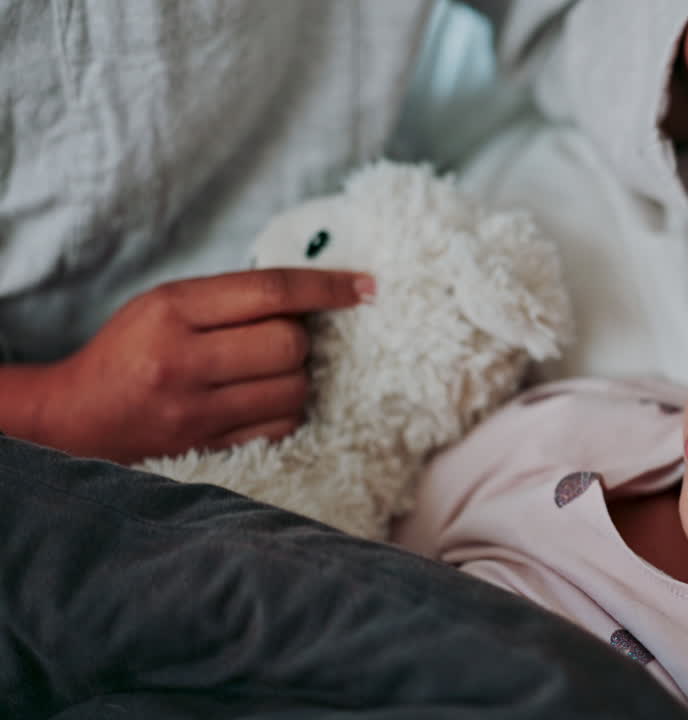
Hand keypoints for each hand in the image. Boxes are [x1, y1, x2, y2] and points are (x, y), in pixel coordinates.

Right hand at [37, 269, 373, 463]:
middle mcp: (184, 360)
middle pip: (289, 343)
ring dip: (296, 377)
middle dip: (300, 338)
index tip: (366, 287)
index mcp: (172, 310)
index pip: (271, 290)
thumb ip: (230, 298)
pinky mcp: (208, 448)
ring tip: (266, 372)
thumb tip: (312, 295)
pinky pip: (281, 427)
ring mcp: (196, 411)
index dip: (328, 287)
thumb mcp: (165, 305)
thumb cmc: (130, 352)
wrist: (73, 419)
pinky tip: (263, 400)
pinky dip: (285, 410)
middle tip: (278, 338)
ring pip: (293, 389)